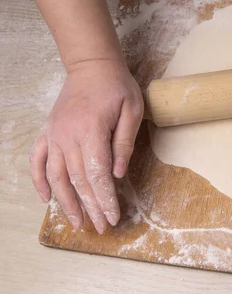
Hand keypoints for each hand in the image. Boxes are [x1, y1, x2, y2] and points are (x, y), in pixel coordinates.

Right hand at [30, 59, 142, 232]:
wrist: (91, 66)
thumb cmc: (117, 87)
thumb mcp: (132, 110)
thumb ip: (124, 142)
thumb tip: (118, 174)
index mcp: (91, 131)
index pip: (97, 174)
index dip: (105, 198)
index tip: (113, 217)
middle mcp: (68, 136)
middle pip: (78, 180)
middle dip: (91, 207)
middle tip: (102, 227)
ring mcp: (54, 135)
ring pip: (57, 176)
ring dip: (66, 202)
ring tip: (76, 223)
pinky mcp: (48, 133)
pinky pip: (37, 161)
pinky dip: (39, 181)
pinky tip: (45, 199)